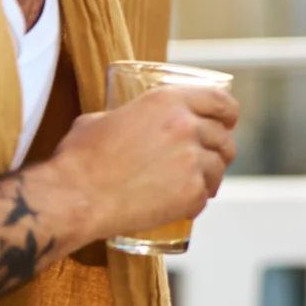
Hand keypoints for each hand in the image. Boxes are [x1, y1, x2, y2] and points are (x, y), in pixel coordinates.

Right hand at [39, 84, 238, 244]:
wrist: (75, 197)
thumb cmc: (80, 159)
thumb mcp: (101, 118)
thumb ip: (126, 116)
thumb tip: (127, 122)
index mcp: (166, 101)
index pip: (218, 100)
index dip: (228, 111)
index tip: (229, 120)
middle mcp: (185, 126)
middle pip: (222, 137)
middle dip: (219, 148)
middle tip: (209, 158)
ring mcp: (191, 160)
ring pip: (219, 167)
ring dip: (211, 176)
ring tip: (196, 184)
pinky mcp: (190, 193)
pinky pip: (205, 195)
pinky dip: (197, 201)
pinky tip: (183, 205)